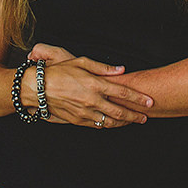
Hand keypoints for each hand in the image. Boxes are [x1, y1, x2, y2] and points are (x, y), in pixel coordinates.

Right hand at [23, 44, 151, 126]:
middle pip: (120, 111)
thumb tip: (121, 69)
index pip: (122, 92)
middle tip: (145, 117)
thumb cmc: (59, 72)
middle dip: (135, 115)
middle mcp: (92, 100)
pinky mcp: (78, 120)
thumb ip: (103, 67)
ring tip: (132, 121)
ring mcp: (85, 112)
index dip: (138, 98)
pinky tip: (113, 123)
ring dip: (123, 123)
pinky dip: (108, 125)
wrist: (39, 88)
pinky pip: (97, 125)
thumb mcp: (80, 62)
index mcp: (95, 84)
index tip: (149, 102)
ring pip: (110, 122)